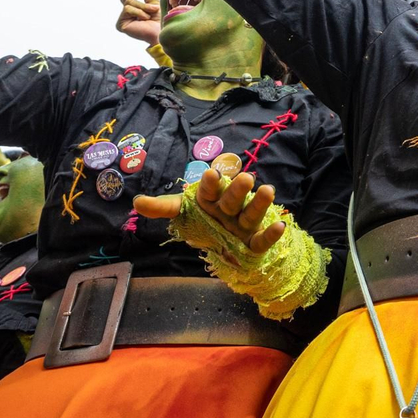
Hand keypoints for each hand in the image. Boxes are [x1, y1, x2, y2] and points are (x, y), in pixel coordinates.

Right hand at [116, 0, 161, 46]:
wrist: (163, 33)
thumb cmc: (160, 19)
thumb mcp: (152, 1)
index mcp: (137, 7)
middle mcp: (129, 13)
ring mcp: (124, 18)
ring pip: (129, 2)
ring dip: (143, 6)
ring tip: (152, 11)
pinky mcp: (121, 24)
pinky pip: (127, 9)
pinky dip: (138, 12)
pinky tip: (144, 18)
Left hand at [133, 153, 286, 253]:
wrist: (226, 244)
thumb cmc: (205, 221)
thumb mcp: (183, 214)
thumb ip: (162, 207)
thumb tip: (136, 202)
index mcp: (211, 200)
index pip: (209, 190)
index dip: (211, 184)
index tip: (210, 174)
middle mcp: (229, 209)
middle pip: (233, 200)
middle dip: (238, 190)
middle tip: (245, 177)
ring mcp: (243, 225)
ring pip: (251, 214)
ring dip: (259, 203)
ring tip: (267, 190)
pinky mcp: (254, 242)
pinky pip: (263, 239)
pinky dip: (272, 234)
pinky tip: (281, 226)